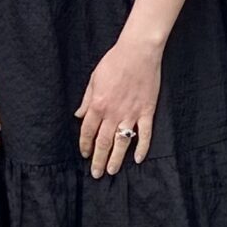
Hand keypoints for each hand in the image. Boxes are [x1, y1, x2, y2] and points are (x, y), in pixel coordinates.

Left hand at [76, 32, 161, 178]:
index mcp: (98, 104)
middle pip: (104, 142)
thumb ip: (87, 100)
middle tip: (97, 173)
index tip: (84, 154)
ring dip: (116, 159)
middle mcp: (113, 113)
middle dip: (98, 159)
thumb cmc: (114, 61)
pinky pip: (145, 134)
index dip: (85, 144)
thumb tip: (79, 115)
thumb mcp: (94, 79)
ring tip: (113, 171)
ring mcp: (131, 113)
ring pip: (122, 142)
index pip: (88, 131)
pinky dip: (142, 147)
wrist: (138, 52)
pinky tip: (139, 159)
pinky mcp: (147, 111)